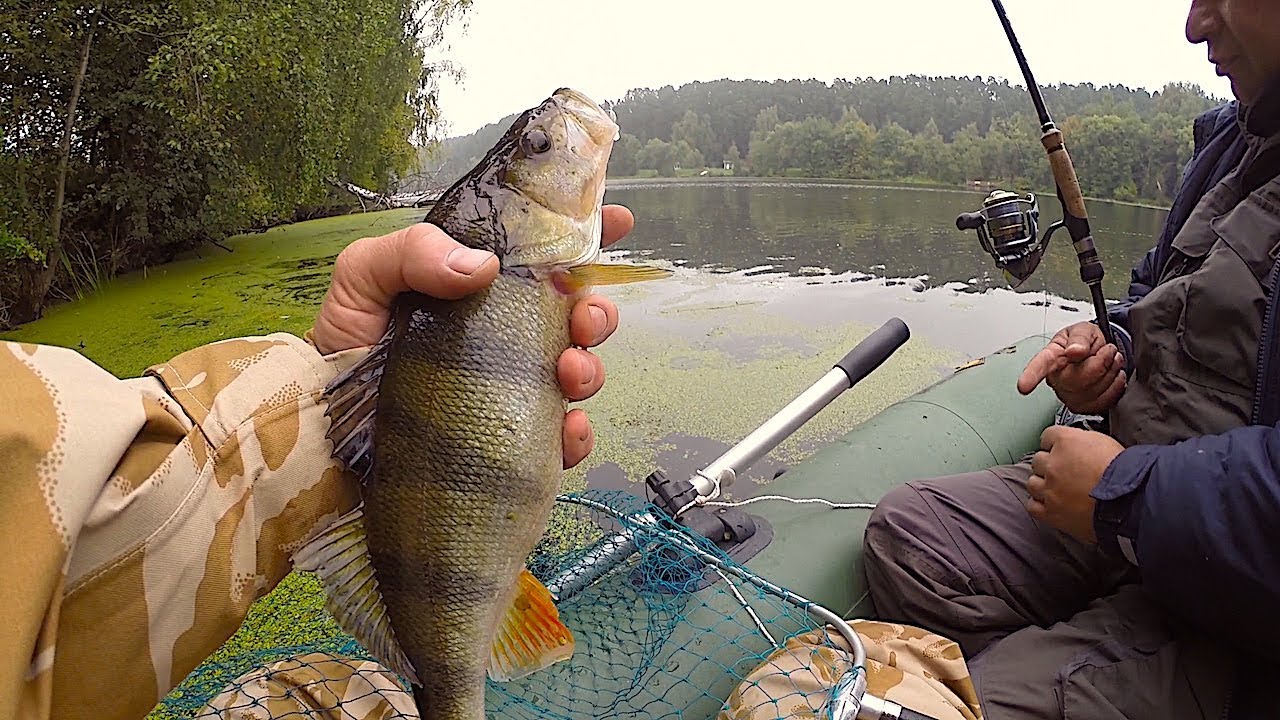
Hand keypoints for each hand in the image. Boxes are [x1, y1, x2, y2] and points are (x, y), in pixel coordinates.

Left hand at [310, 204, 636, 469]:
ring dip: (590, 369)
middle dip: (597, 313)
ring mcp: (508, 391)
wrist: (318, 433)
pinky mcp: (507, 443)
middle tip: (584, 319)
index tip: (619, 220)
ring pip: (578, 374)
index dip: (586, 234)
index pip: (542, 256)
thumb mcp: (363, 277)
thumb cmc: (340, 347)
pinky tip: (565, 429)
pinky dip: (577, 434)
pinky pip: (562, 440)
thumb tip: (482, 266)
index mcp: (476, 289)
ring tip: (569, 373)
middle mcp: (501, 337)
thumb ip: (412, 252)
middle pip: (574, 316)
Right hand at [1017, 321, 1125, 413]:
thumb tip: (1075, 351)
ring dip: (1111, 371)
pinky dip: (1116, 385)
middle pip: (1075, 380)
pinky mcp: (1085, 406)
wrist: (1102, 352)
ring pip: (1092, 391)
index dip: (1031, 376)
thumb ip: (1080, 338)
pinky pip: (1104, 401)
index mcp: (1052, 357)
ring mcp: (1069, 395)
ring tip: (1111, 359)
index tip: (1023, 386)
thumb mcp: (1084, 329)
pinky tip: (1113, 374)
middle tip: (1107, 349)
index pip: (1039, 366)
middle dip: (1100, 362)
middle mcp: (1056, 379)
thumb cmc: (1087, 341)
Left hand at [1027, 425, 1123, 543]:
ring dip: (1043, 486)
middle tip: (1065, 473)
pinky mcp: (1051, 512)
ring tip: (1059, 490)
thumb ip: (1083, 441)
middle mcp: (1053, 463)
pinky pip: (1033, 506)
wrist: (1130, 503)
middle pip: (1038, 460)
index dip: (1054, 444)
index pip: (1047, 436)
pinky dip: (1040, 505)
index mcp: (1065, 441)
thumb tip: (1077, 445)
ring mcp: (1049, 489)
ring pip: (1032, 483)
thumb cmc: (1125, 473)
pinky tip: (1052, 505)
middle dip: (1050, 466)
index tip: (1060, 450)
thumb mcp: (1105, 443)